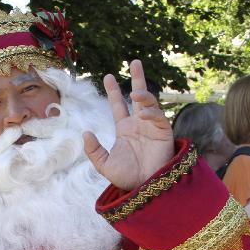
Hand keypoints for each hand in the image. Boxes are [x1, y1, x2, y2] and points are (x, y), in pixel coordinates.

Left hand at [83, 59, 173, 190]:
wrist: (144, 188)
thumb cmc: (126, 178)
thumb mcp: (104, 165)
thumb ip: (94, 150)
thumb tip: (85, 132)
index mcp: (125, 129)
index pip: (119, 106)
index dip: (114, 92)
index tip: (108, 77)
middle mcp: (139, 124)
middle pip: (138, 96)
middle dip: (137, 78)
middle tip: (134, 61)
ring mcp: (152, 127)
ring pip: (150, 103)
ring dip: (144, 95)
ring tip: (135, 93)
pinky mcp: (164, 133)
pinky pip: (158, 118)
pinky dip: (151, 113)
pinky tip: (142, 114)